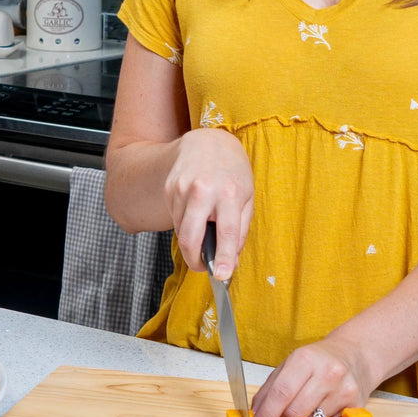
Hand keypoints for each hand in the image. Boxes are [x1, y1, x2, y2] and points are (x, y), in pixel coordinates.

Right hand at [165, 127, 253, 280]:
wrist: (208, 141)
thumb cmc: (232, 171)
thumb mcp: (248, 197)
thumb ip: (240, 230)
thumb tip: (230, 261)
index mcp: (229, 193)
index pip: (226, 232)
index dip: (223, 258)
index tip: (221, 275)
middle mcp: (203, 190)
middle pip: (191, 237)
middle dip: (194, 260)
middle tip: (202, 267)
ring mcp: (182, 189)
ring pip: (181, 231)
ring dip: (191, 240)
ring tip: (204, 228)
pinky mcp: (169, 189)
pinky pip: (175, 219)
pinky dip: (184, 224)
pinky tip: (195, 212)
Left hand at [247, 336, 374, 416]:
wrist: (354, 355)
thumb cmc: (318, 360)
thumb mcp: (290, 365)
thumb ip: (270, 389)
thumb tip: (254, 414)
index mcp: (305, 359)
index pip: (281, 393)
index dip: (265, 415)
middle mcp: (328, 373)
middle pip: (295, 412)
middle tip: (282, 415)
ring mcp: (344, 390)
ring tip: (304, 407)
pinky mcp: (356, 406)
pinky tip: (322, 408)